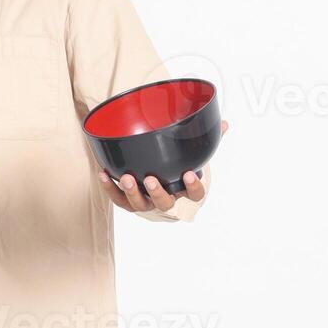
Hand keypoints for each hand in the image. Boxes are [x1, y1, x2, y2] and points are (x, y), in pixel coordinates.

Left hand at [97, 119, 227, 212]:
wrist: (159, 183)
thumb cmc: (178, 166)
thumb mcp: (192, 153)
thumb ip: (208, 139)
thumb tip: (224, 123)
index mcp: (183, 190)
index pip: (195, 195)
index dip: (193, 188)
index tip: (189, 174)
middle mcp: (165, 200)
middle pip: (164, 204)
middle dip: (157, 192)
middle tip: (149, 179)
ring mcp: (146, 203)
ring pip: (139, 204)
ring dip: (131, 192)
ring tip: (126, 177)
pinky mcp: (128, 201)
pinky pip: (118, 198)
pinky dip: (109, 187)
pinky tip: (103, 173)